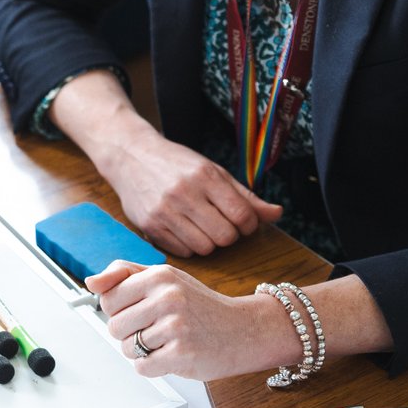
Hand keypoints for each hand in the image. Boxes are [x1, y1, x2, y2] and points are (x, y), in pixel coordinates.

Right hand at [44, 70, 278, 257]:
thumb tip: (278, 214)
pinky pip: (184, 252)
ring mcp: (165, 211)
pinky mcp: (150, 226)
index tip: (241, 219)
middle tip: (221, 223)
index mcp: (205, 176)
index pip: (242, 216)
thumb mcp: (213, 170)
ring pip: (205, 248)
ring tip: (202, 226)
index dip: (248, 224)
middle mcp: (184, 194)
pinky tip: (185, 230)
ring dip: (209, 242)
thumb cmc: (176, 164)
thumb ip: (246, 196)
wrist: (130, 156)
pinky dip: (189, 246)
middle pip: (226, 237)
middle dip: (229, 234)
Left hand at [88, 260, 266, 380]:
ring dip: (142, 351)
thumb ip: (124, 274)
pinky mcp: (182, 354)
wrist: (244, 329)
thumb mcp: (165, 278)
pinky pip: (143, 367)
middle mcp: (168, 297)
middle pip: (114, 326)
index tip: (137, 311)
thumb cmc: (200, 305)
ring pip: (127, 349)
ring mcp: (176, 326)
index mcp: (159, 275)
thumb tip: (91, 282)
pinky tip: (171, 354)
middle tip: (154, 328)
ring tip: (166, 341)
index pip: (108, 298)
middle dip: (129, 333)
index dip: (118, 310)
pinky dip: (153, 366)